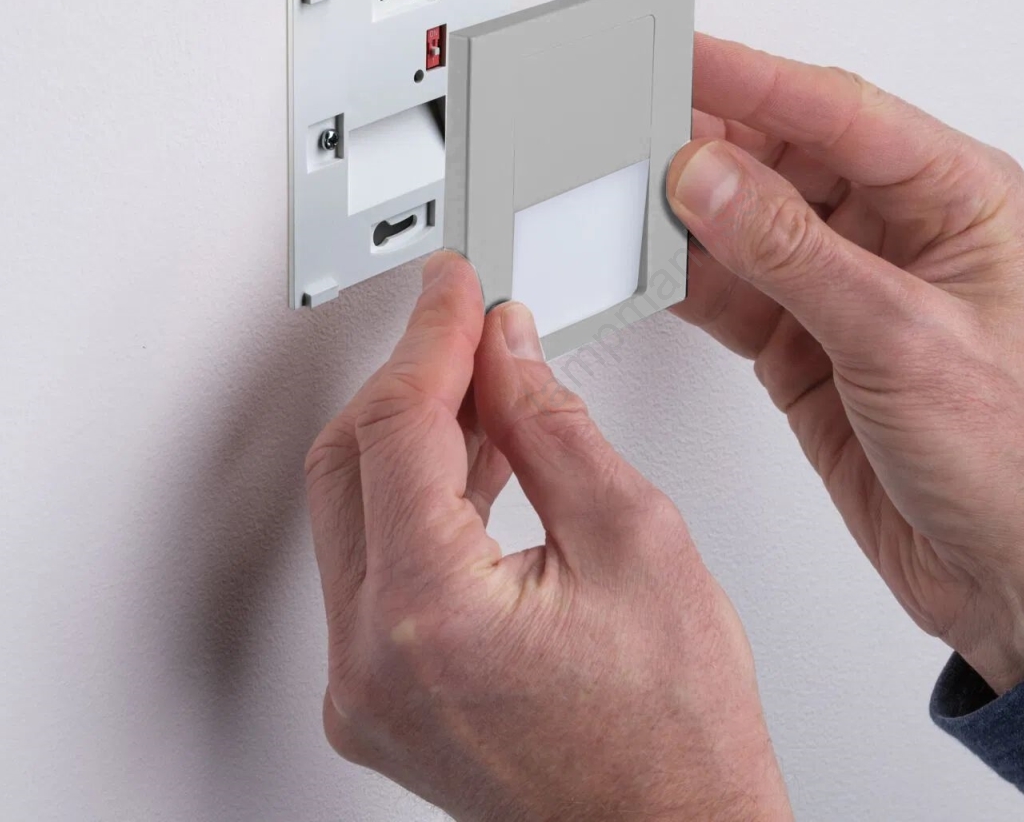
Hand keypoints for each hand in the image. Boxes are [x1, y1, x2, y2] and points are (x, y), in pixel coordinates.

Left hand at [303, 251, 791, 820]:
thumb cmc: (676, 735)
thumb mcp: (637, 540)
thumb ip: (553, 426)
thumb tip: (506, 352)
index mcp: (430, 614)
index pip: (398, 424)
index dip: (432, 337)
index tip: (458, 289)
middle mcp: (370, 661)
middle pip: (348, 462)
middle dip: (409, 379)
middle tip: (469, 327)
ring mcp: (363, 690)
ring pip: (351, 514)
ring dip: (411, 439)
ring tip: (486, 392)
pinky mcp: (377, 702)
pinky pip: (371, 572)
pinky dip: (413, 507)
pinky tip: (471, 469)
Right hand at [668, 35, 1023, 693]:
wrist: (1011, 572)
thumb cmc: (1015, 455)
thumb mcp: (903, 339)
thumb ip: (795, 255)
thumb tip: (708, 179)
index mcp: (956, 197)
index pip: (839, 113)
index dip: (754, 80)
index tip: (682, 58)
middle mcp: (898, 230)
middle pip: (782, 157)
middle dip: (704, 142)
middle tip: (627, 122)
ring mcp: (845, 285)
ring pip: (745, 221)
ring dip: (683, 211)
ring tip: (616, 189)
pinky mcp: (804, 340)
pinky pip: (729, 288)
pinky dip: (683, 278)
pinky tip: (641, 261)